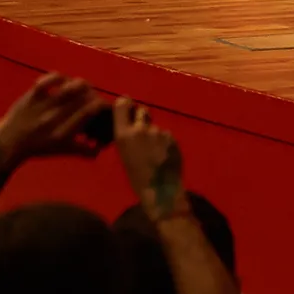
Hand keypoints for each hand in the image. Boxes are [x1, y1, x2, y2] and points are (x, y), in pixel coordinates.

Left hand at [0, 73, 107, 169]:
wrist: (10, 143)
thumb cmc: (38, 148)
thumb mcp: (62, 151)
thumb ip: (83, 151)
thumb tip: (101, 148)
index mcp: (64, 134)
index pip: (89, 113)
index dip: (101, 105)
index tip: (103, 105)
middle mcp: (55, 118)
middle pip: (83, 98)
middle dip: (93, 95)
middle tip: (92, 97)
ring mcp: (43, 105)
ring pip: (71, 86)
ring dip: (81, 85)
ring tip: (82, 87)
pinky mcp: (33, 95)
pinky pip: (49, 80)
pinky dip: (59, 77)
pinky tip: (62, 81)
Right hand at [114, 101, 186, 217]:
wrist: (160, 190)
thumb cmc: (137, 177)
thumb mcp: (124, 154)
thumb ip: (128, 135)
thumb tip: (132, 123)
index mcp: (123, 135)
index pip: (122, 104)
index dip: (126, 103)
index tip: (128, 104)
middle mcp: (140, 129)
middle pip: (142, 112)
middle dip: (143, 118)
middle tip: (145, 134)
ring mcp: (158, 132)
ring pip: (156, 126)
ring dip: (156, 134)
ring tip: (156, 152)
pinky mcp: (172, 137)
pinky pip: (167, 135)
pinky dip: (166, 142)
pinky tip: (165, 155)